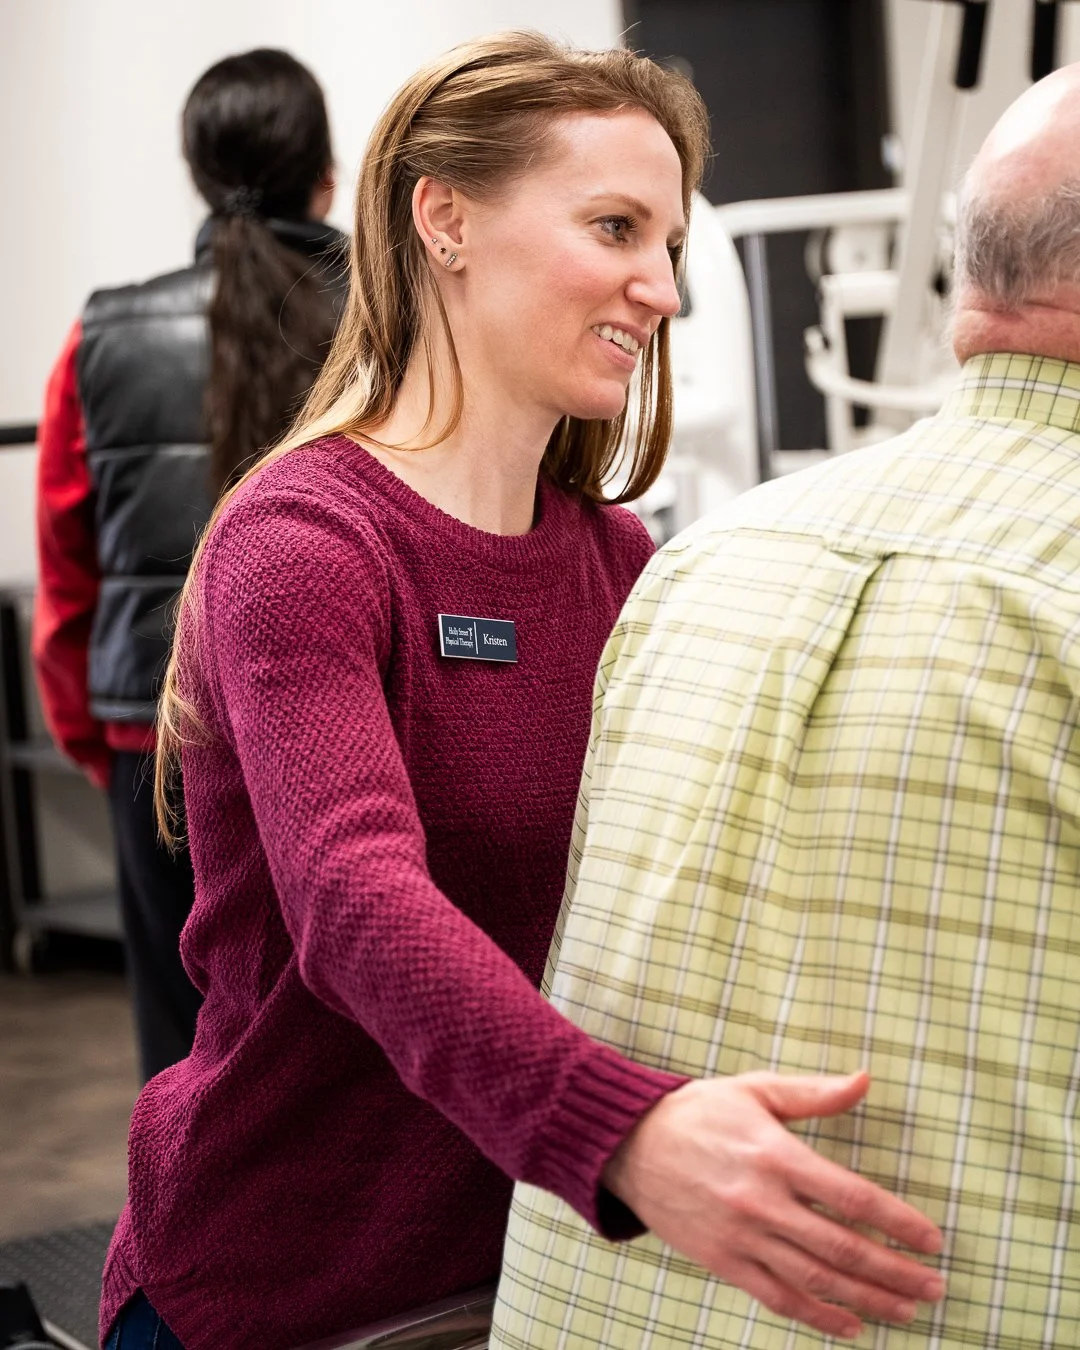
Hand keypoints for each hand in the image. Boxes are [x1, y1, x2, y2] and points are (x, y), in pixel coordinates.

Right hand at [602, 1070, 943, 1340]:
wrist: (630, 1143)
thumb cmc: (699, 1111)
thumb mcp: (756, 1089)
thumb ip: (814, 1093)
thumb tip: (866, 1080)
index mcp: (775, 1155)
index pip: (851, 1197)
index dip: (898, 1222)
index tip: (933, 1240)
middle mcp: (762, 1202)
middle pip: (842, 1248)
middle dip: (896, 1272)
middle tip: (934, 1286)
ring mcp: (741, 1237)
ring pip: (816, 1281)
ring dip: (868, 1300)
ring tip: (909, 1310)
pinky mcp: (723, 1261)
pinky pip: (778, 1298)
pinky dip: (818, 1316)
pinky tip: (851, 1324)